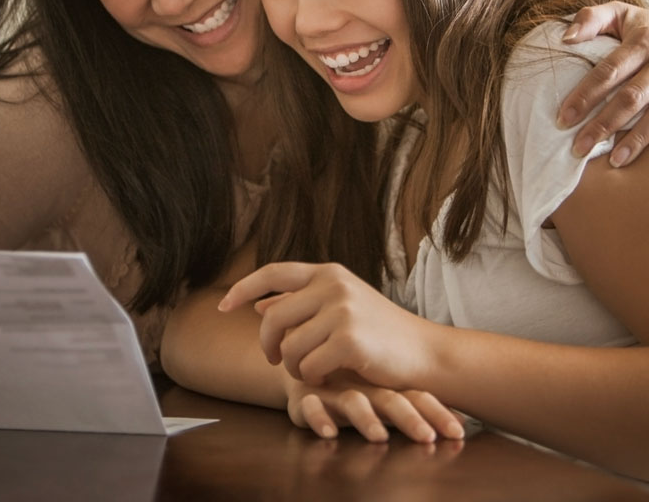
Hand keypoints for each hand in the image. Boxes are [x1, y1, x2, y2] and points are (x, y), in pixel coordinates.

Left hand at [219, 262, 437, 390]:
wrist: (425, 353)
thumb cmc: (380, 333)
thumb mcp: (340, 309)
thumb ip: (301, 305)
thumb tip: (257, 304)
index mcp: (329, 272)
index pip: (273, 272)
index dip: (243, 288)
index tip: (223, 307)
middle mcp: (334, 285)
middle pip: (273, 318)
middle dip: (268, 344)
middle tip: (275, 360)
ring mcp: (343, 311)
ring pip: (290, 346)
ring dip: (294, 367)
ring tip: (310, 371)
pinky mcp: (350, 340)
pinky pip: (309, 366)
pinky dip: (313, 377)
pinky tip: (328, 377)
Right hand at [283, 371, 465, 443]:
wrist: (304, 352)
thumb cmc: (348, 379)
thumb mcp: (380, 391)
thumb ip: (412, 406)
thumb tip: (464, 420)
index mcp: (386, 386)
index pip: (417, 397)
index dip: (438, 413)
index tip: (459, 432)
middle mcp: (364, 387)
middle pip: (391, 401)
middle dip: (410, 420)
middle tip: (427, 438)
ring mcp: (335, 390)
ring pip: (353, 402)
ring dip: (367, 420)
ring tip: (379, 436)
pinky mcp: (306, 395)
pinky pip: (310, 407)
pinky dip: (318, 417)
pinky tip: (328, 432)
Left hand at [557, 2, 648, 164]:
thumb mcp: (621, 14)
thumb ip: (591, 19)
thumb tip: (566, 38)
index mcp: (645, 39)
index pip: (610, 71)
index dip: (585, 96)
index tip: (564, 119)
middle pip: (633, 97)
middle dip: (604, 125)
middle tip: (580, 148)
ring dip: (638, 139)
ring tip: (615, 160)